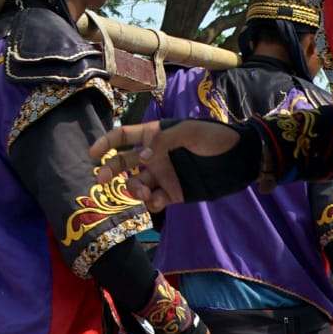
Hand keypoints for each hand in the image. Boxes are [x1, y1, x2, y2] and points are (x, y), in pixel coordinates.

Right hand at [89, 118, 239, 211]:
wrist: (239, 159)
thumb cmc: (214, 137)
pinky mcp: (173, 193)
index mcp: (154, 135)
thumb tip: (141, 156)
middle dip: (110, 170)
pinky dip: (151, 201)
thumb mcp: (188, 131)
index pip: (123, 137)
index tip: (93, 153)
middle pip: (123, 163)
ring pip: (136, 184)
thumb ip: (162, 141)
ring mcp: (162, 175)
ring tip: (144, 190)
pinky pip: (154, 200)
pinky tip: (157, 198)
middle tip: (102, 179)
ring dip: (133, 188)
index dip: (106, 143)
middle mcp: (153, 156)